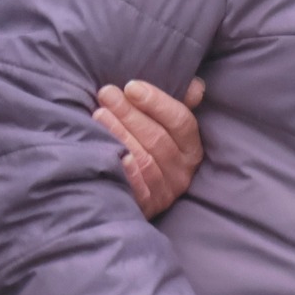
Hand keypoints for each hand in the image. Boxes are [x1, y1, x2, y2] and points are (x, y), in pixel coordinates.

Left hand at [98, 78, 207, 219]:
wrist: (123, 195)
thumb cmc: (145, 147)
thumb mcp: (166, 127)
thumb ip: (181, 104)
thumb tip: (196, 87)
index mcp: (191, 150)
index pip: (181, 121)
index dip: (157, 102)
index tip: (131, 86)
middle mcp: (182, 173)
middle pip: (158, 138)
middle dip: (130, 113)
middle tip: (106, 93)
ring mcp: (164, 193)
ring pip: (145, 159)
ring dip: (121, 133)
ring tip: (99, 114)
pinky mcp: (145, 208)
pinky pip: (137, 188)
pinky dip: (127, 170)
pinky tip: (112, 153)